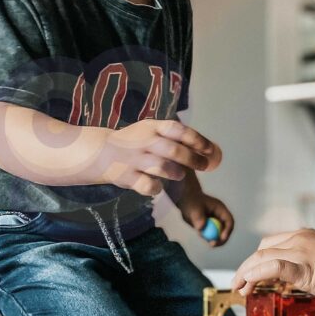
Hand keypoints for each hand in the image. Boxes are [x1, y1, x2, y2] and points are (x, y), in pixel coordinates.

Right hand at [97, 120, 221, 196]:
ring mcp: (134, 159)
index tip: (210, 149)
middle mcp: (144, 141)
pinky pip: (147, 185)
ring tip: (179, 175)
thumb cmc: (137, 144)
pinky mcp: (126, 176)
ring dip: (175, 172)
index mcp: (153, 127)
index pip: (178, 130)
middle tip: (204, 166)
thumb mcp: (154, 134)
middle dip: (193, 159)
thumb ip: (179, 141)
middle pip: (174, 150)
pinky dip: (156, 188)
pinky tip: (157, 187)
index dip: (197, 140)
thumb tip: (214, 151)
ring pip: (161, 167)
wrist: (100, 151)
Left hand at [179, 192, 233, 246]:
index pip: (229, 221)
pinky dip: (204, 236)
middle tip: (213, 244)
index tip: (221, 238)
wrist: (185, 200)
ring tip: (198, 230)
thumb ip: (198, 217)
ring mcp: (215, 223)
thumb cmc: (191, 201)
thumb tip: (201, 227)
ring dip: (209, 237)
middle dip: (221, 239)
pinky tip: (197, 230)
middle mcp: (220, 217)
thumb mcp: (194, 208)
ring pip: (217, 235)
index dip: (227, 230)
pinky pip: (210, 236)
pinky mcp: (209, 227)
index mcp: (221, 209)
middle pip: (226, 231)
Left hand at [231, 228, 314, 301]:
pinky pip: (272, 267)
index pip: (273, 243)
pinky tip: (248, 285)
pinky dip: (255, 275)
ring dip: (246, 273)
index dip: (258, 259)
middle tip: (241, 284)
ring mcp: (302, 251)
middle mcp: (300, 239)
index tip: (250, 274)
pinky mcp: (305, 267)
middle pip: (263, 249)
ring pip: (262, 257)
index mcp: (307, 237)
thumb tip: (307, 289)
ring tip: (240, 289)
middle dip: (247, 266)